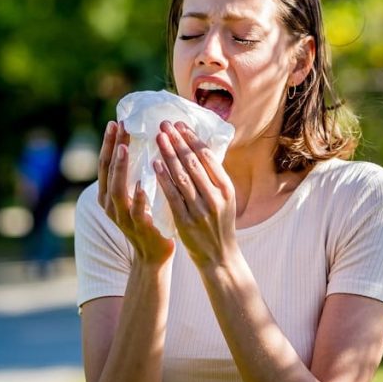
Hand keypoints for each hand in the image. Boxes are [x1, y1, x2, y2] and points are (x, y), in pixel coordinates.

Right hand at [97, 121, 174, 264]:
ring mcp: (123, 217)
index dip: (109, 143)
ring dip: (120, 168)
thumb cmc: (147, 217)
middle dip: (113, 148)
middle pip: (108, 172)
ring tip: (125, 148)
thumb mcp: (135, 193)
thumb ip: (134, 174)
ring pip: (117, 189)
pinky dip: (138, 197)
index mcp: (107, 194)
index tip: (115, 122)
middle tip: (120, 126)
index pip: (105, 163)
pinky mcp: (139, 227)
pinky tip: (142, 184)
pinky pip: (137, 211)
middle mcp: (110, 204)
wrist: (154, 253)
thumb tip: (141, 142)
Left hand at [154, 121, 238, 269]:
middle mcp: (216, 197)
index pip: (208, 157)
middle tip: (165, 124)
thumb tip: (198, 148)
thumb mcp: (225, 199)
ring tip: (159, 138)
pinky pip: (173, 195)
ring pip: (182, 176)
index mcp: (227, 188)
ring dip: (169, 154)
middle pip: (194, 162)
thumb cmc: (219, 224)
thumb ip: (213, 177)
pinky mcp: (186, 222)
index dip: (192, 139)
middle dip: (178, 141)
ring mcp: (200, 210)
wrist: (219, 257)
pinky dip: (164, 178)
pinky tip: (155, 164)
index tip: (180, 124)